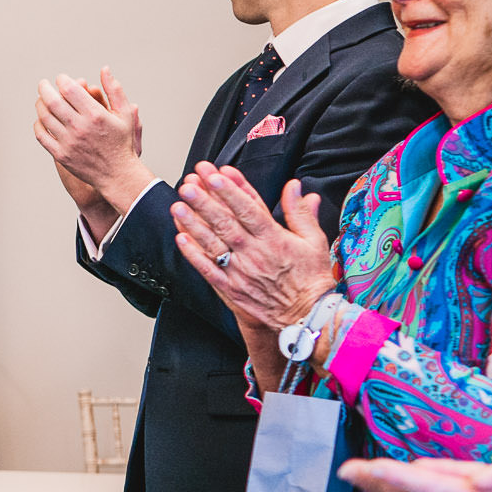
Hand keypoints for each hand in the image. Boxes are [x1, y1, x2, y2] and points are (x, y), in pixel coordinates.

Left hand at [34, 67, 152, 216]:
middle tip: (43, 84)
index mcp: (95, 114)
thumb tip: (104, 69)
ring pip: (44, 117)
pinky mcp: (61, 154)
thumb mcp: (124, 113)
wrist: (117, 174)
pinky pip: (42, 135)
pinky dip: (38, 124)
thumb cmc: (122, 142)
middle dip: (44, 88)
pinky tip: (41, 119)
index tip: (61, 78)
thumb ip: (114, 90)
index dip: (61, 80)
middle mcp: (80, 127)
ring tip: (41, 99)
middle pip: (52, 101)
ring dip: (39, 104)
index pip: (69, 89)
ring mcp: (68, 142)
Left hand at [172, 166, 340, 331]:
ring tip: (177, 206)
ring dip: (193, 224)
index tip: (216, 174)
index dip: (231, 191)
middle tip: (188, 185)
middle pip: (225, 223)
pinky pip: (208, 270)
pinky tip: (180, 238)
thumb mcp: (314, 240)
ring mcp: (240, 272)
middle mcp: (254, 253)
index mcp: (274, 238)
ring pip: (213, 244)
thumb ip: (301, 212)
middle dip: (205, 202)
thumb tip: (295, 186)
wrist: (307, 316)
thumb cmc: (311, 277)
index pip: (249, 209)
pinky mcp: (231, 289)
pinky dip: (193, 255)